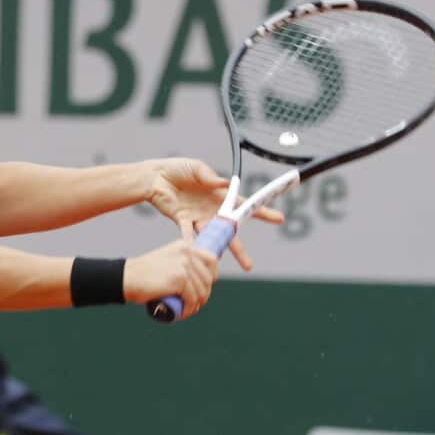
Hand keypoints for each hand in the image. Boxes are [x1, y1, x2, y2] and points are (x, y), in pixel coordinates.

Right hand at [124, 237, 219, 320]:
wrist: (125, 277)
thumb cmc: (144, 274)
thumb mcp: (167, 260)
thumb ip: (181, 262)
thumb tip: (200, 279)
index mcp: (185, 245)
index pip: (212, 260)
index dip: (212, 276)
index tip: (205, 288)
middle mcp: (187, 252)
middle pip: (208, 278)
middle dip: (204, 294)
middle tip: (194, 303)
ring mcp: (184, 265)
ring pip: (201, 291)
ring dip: (196, 304)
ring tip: (187, 310)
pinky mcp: (179, 279)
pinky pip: (192, 299)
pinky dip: (189, 309)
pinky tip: (182, 313)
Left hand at [141, 157, 283, 270]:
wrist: (156, 177)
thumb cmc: (179, 169)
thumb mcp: (196, 167)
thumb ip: (209, 175)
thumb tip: (224, 182)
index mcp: (220, 195)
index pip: (244, 205)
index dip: (262, 211)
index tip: (278, 219)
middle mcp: (212, 210)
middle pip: (230, 232)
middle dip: (239, 249)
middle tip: (249, 265)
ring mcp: (198, 218)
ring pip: (211, 238)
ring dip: (216, 251)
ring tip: (219, 267)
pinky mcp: (182, 220)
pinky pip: (187, 233)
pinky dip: (190, 242)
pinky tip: (194, 253)